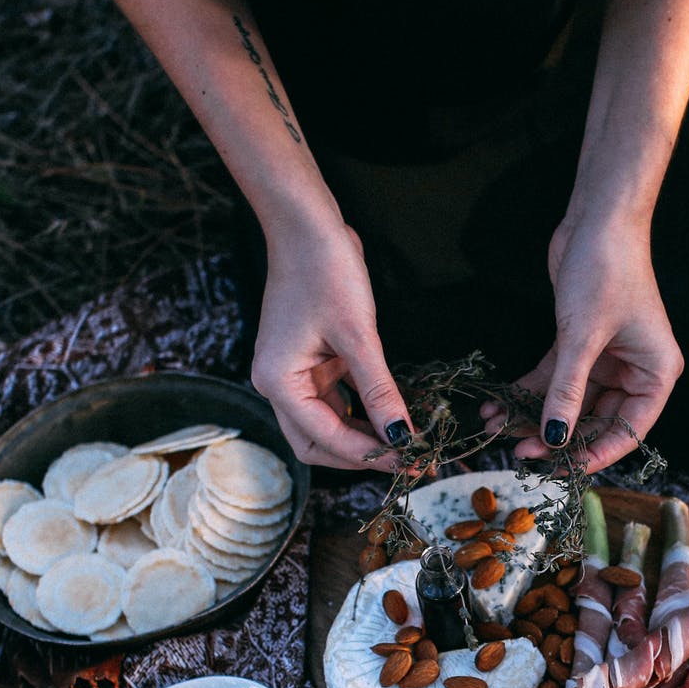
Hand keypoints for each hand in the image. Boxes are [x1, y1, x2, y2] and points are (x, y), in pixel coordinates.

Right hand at [250, 222, 411, 469]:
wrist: (308, 226)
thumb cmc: (326, 272)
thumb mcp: (359, 336)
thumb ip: (380, 391)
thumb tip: (403, 436)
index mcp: (278, 382)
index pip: (324, 438)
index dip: (368, 455)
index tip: (410, 461)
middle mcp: (278, 384)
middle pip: (317, 443)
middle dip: (360, 456)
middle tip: (409, 461)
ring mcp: (293, 373)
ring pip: (328, 425)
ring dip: (364, 437)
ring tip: (408, 443)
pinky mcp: (311, 361)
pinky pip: (336, 399)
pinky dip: (363, 411)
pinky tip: (393, 415)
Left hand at [491, 214, 682, 472]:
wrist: (598, 218)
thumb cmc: (607, 269)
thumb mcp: (583, 336)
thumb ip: (567, 391)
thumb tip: (554, 437)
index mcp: (655, 375)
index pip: (628, 431)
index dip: (593, 454)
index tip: (558, 469)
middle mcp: (635, 372)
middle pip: (594, 420)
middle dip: (555, 435)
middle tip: (518, 451)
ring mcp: (606, 359)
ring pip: (568, 402)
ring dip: (533, 415)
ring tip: (497, 428)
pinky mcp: (580, 344)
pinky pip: (553, 378)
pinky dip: (527, 390)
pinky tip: (498, 403)